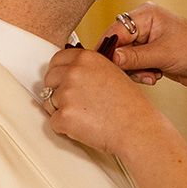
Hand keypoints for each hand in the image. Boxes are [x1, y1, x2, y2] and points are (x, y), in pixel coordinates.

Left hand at [39, 48, 165, 157]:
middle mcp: (74, 72)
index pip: (57, 59)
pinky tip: (85, 127)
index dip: (59, 73)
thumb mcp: (112, 74)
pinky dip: (65, 128)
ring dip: (62, 110)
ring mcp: (66, 94)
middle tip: (76, 104)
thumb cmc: (131, 106)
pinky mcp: (63, 116)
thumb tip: (70, 73)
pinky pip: (54, 122)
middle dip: (57, 92)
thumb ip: (88, 70)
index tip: (62, 81)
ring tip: (87, 116)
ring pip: (50, 102)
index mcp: (86, 58)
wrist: (137, 129)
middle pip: (49, 80)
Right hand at [100, 2, 186, 87]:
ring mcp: (146, 40)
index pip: (116, 30)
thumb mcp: (162, 54)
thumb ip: (135, 57)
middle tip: (137, 73)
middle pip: (118, 46)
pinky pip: (135, 66)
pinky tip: (155, 76)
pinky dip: (141, 74)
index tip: (104, 65)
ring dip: (136, 71)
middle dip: (126, 63)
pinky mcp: (150, 54)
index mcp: (145, 15)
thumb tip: (111, 58)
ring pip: (125, 59)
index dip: (108, 48)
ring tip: (151, 76)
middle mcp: (143, 25)